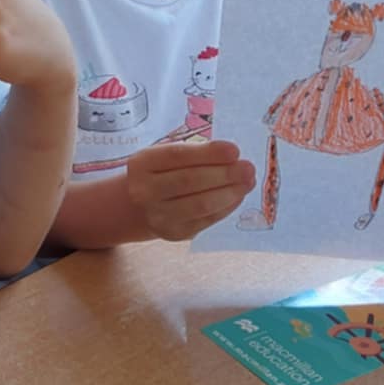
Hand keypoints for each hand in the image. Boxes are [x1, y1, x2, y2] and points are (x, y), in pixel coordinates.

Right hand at [124, 141, 255, 240]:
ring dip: (230, 192)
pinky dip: (226, 207)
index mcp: (142, 164)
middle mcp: (145, 191)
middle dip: (225, 174)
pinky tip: (237, 196)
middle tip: (248, 168)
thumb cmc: (158, 175)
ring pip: (201, 204)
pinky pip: (207, 220)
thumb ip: (193, 154)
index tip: (235, 150)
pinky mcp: (175, 233)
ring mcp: (159, 216)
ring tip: (248, 182)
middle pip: (190, 181)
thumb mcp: (164, 157)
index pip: (177, 156)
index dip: (208, 154)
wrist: (135, 208)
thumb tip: (232, 157)